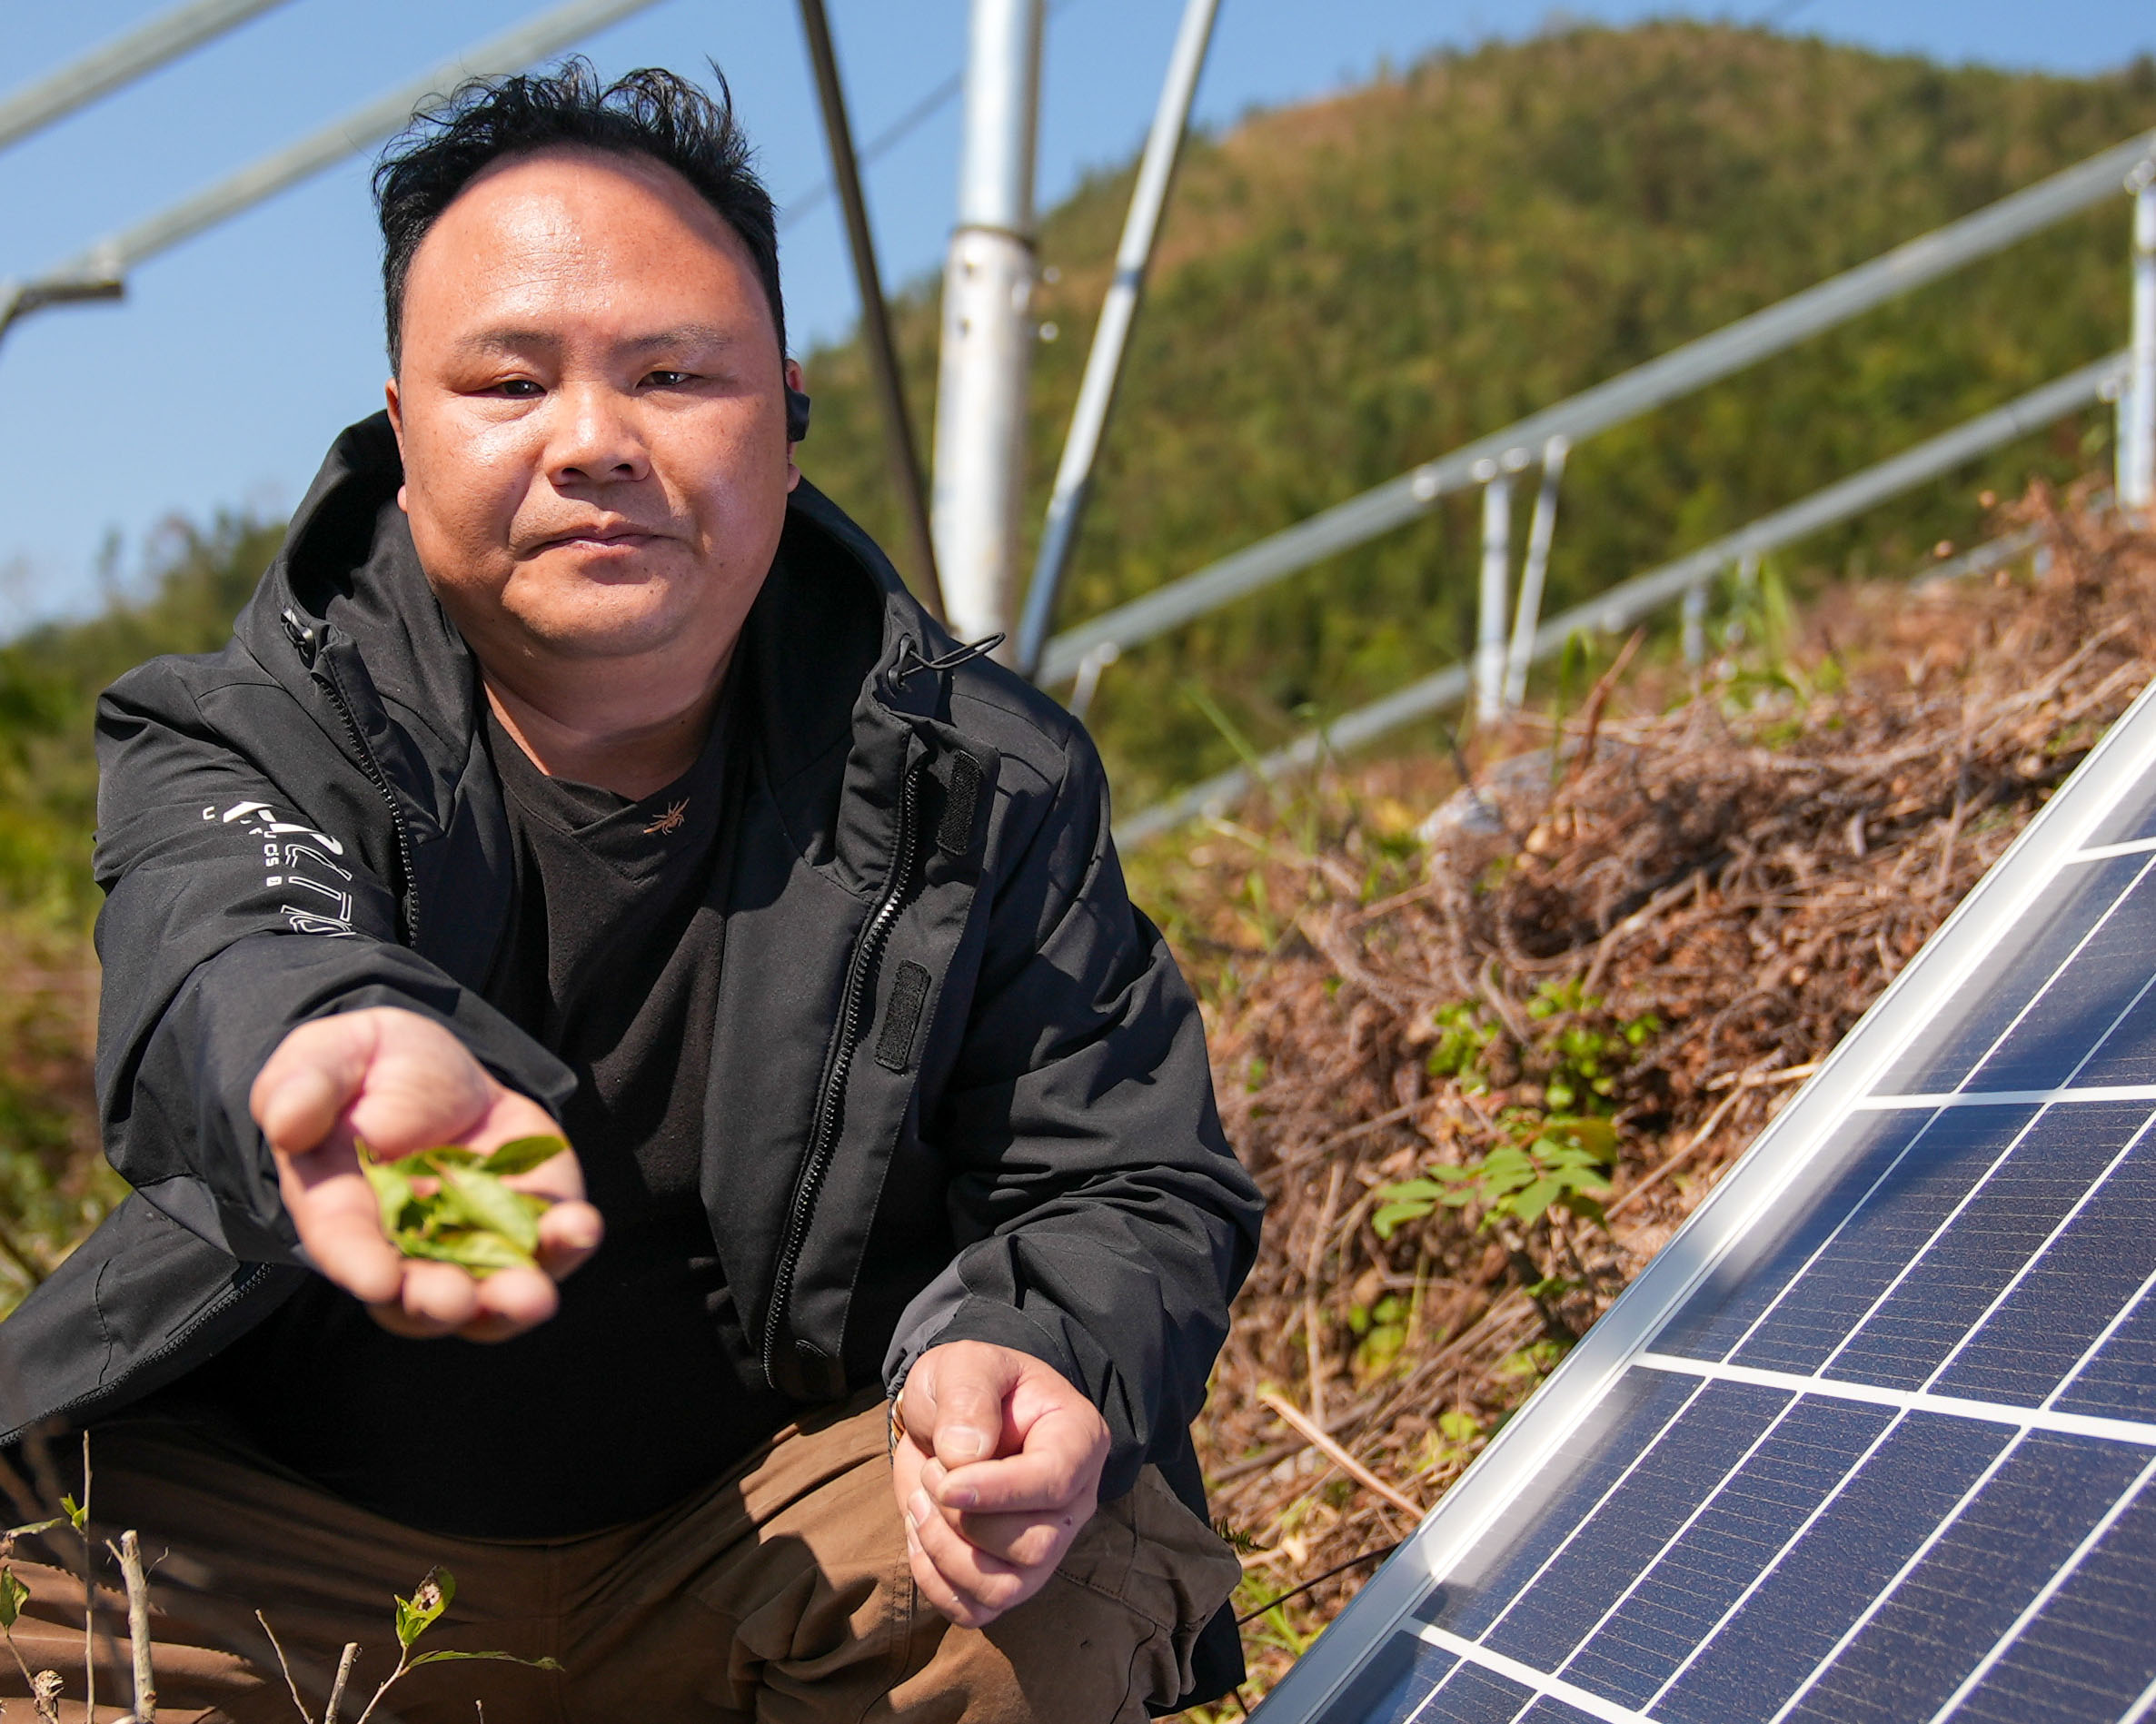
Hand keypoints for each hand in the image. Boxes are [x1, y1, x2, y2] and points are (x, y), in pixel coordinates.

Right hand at [250, 1006, 602, 1341]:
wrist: (436, 1067)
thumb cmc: (364, 1069)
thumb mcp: (327, 1057)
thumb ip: (303, 1087)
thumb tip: (287, 1122)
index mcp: (342, 1210)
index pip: (346, 1247)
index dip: (359, 1265)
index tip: (378, 1278)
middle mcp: (408, 1245)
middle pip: (418, 1297)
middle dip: (438, 1303)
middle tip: (456, 1301)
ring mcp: (472, 1239)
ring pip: (488, 1294)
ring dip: (510, 1300)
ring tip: (533, 1294)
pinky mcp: (528, 1218)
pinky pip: (548, 1245)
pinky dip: (566, 1244)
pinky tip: (579, 1228)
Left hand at [892, 1339, 1110, 1627]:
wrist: (951, 1419)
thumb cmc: (968, 1386)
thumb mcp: (964, 1365)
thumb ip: (968, 1396)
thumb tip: (965, 1456)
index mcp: (1078, 1439)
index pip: (1054, 1483)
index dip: (999, 1491)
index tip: (947, 1484)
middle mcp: (1073, 1502)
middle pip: (1034, 1545)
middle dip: (964, 1519)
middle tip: (933, 1473)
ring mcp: (1045, 1548)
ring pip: (1006, 1588)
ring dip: (946, 1553)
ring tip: (921, 1505)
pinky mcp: (1008, 1578)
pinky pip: (977, 1611)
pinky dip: (936, 1585)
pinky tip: (920, 1537)